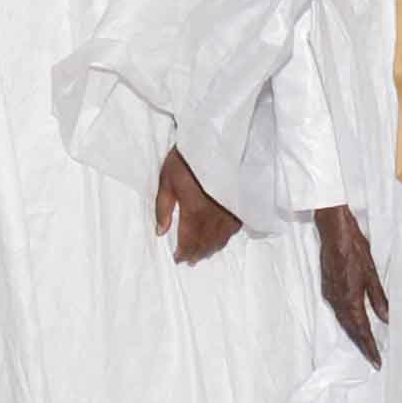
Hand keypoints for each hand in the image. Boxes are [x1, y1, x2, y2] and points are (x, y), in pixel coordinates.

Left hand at [154, 147, 240, 264]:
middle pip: (205, 244)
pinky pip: (232, 230)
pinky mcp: (241, 206)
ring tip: (202, 254)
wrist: (219, 142)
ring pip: (220, 240)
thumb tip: (160, 231)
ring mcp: (230, 213)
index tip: (177, 258)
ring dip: (210, 249)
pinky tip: (220, 239)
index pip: (188, 241)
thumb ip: (163, 208)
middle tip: (189, 260)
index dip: (182, 252)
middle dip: (196, 254)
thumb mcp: (167, 179)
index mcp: (194, 213)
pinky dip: (224, 238)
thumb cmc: (189, 159)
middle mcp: (214, 218)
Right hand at [314, 204, 388, 366]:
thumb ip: (378, 298)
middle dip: (362, 345)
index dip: (369, 347)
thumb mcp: (371, 273)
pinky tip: (352, 322)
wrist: (333, 232)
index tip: (376, 361)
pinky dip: (347, 321)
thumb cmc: (354, 249)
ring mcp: (330, 294)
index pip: (362, 330)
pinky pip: (338, 311)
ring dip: (353, 334)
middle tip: (372, 358)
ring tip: (364, 345)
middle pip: (350, 329)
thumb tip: (386, 318)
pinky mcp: (328, 288)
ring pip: (343, 321)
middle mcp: (338, 301)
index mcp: (351, 299)